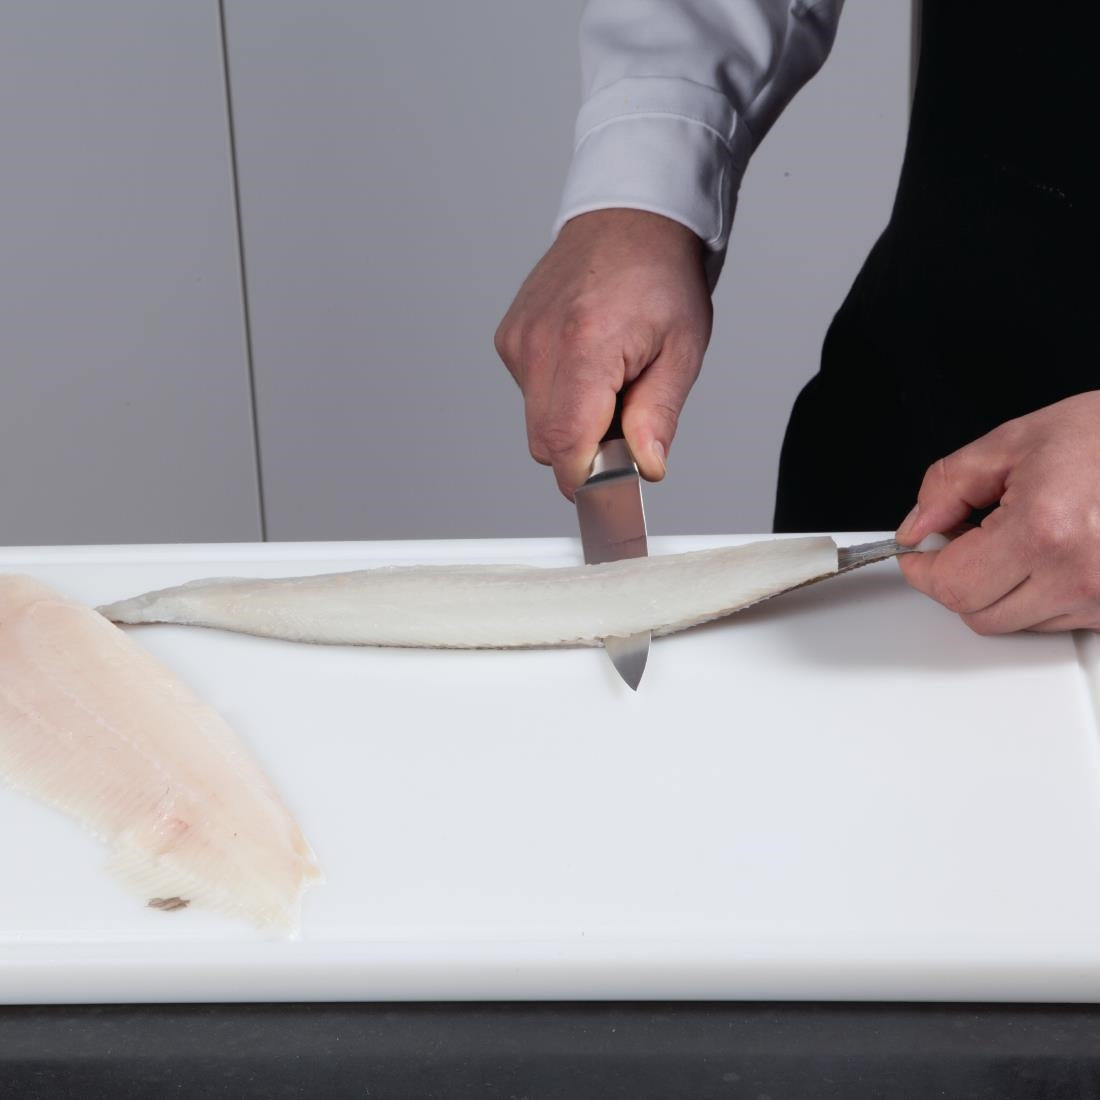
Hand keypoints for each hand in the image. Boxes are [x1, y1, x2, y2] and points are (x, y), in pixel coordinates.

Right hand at [495, 209, 711, 498]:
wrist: (630, 217)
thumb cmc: (660, 275)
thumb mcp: (681, 349)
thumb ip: (657, 415)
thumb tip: (645, 467)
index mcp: (585, 346)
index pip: (566, 446)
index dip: (589, 481)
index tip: (614, 491)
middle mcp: (539, 344)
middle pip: (546, 444)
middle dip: (586, 452)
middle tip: (627, 421)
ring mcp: (518, 340)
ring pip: (537, 424)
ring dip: (573, 423)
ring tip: (610, 382)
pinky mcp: (510, 338)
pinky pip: (529, 395)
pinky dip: (559, 397)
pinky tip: (588, 364)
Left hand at [895, 392, 1099, 632]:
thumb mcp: (1014, 442)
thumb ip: (948, 486)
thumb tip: (916, 527)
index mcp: (1044, 531)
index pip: (952, 585)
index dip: (923, 568)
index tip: (919, 551)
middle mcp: (1078, 575)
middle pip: (977, 613)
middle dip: (959, 577)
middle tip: (967, 536)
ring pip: (1014, 622)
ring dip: (1000, 587)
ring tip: (1021, 535)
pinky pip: (1055, 620)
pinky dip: (1038, 593)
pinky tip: (1050, 552)